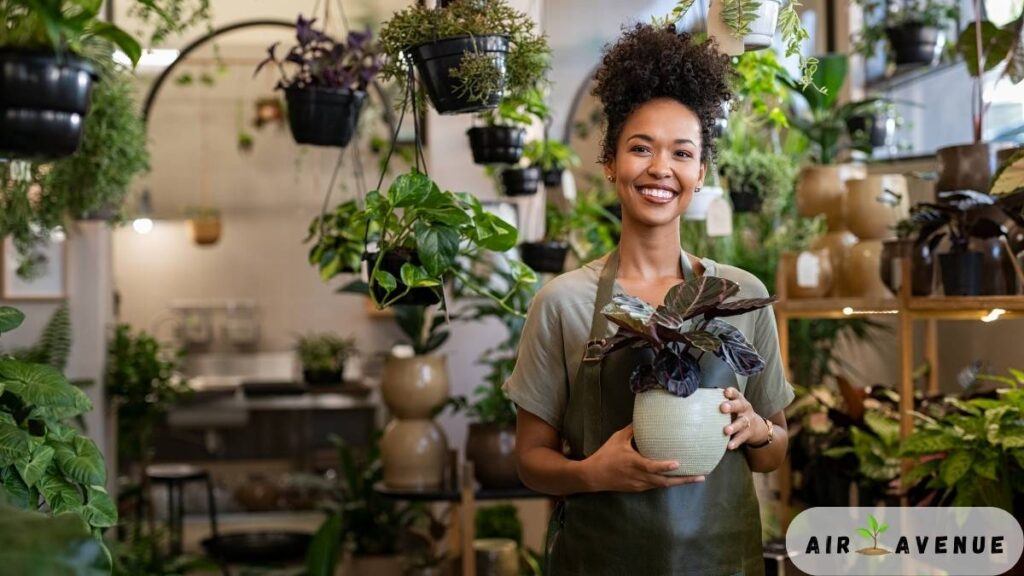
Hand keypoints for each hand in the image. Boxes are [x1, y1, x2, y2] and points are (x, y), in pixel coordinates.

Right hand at [582, 424, 705, 491]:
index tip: (678, 463)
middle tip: (700, 476)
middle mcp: (639, 476)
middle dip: (683, 480)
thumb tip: (644, 418)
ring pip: (662, 485)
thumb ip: (632, 430)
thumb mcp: (618, 439)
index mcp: (633, 463)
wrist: (594, 476)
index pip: (651, 467)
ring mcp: (640, 485)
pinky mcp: (638, 489)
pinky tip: (677, 479)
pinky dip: (668, 482)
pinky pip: (656, 485)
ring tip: (695, 478)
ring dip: (679, 482)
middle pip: (664, 481)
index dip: (665, 466)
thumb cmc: (606, 455)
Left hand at [720, 387, 767, 449]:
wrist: (756, 427)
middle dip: (731, 406)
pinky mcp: (749, 433)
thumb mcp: (732, 405)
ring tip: (726, 430)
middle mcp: (744, 409)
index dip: (731, 392)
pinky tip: (729, 445)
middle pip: (739, 406)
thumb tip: (697, 402)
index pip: (735, 394)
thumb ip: (719, 402)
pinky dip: (736, 441)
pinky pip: (742, 437)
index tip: (725, 392)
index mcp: (739, 400)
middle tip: (723, 408)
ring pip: (742, 423)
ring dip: (734, 426)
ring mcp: (748, 420)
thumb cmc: (737, 413)